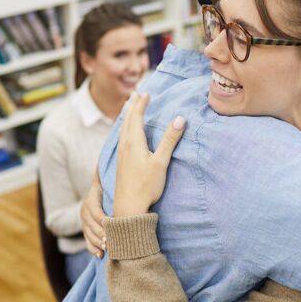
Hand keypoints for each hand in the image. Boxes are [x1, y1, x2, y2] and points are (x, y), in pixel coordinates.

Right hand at [81, 171, 106, 256]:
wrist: (101, 193)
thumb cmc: (109, 186)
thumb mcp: (105, 179)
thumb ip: (103, 173)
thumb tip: (101, 161)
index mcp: (90, 198)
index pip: (94, 211)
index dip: (103, 220)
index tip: (113, 226)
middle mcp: (84, 210)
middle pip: (91, 225)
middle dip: (101, 234)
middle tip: (112, 242)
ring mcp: (84, 222)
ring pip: (88, 234)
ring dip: (98, 242)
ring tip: (108, 249)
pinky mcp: (87, 230)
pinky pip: (87, 241)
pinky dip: (92, 248)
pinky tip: (100, 255)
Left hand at [113, 93, 185, 216]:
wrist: (129, 208)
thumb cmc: (146, 186)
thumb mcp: (161, 162)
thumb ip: (169, 140)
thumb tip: (179, 118)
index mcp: (133, 142)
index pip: (136, 117)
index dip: (141, 104)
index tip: (147, 93)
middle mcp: (124, 146)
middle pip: (127, 120)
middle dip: (132, 106)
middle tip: (136, 94)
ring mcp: (121, 155)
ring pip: (122, 129)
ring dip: (127, 116)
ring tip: (130, 109)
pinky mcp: (121, 163)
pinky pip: (121, 138)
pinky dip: (124, 128)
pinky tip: (125, 134)